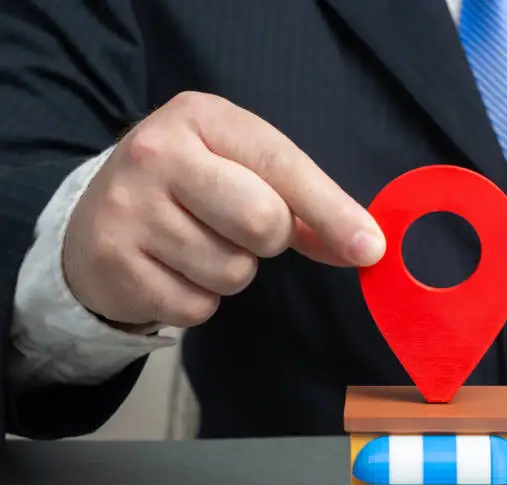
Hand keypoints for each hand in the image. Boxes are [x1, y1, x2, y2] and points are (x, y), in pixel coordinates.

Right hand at [62, 91, 384, 328]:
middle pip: (263, 222)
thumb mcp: (242, 170)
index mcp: (201, 117)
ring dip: (233, 272)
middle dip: (271, 240)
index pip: (283, 166)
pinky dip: (199, 299)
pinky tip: (172, 269)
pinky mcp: (114, 263)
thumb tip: (364, 246)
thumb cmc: (192, 189)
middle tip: (240, 229)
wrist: (98, 217)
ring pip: (233, 272)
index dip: (332, 211)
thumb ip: (304, 204)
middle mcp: (156, 153)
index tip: (370, 248)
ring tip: (197, 245)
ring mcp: (128, 208)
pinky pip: (197, 307)